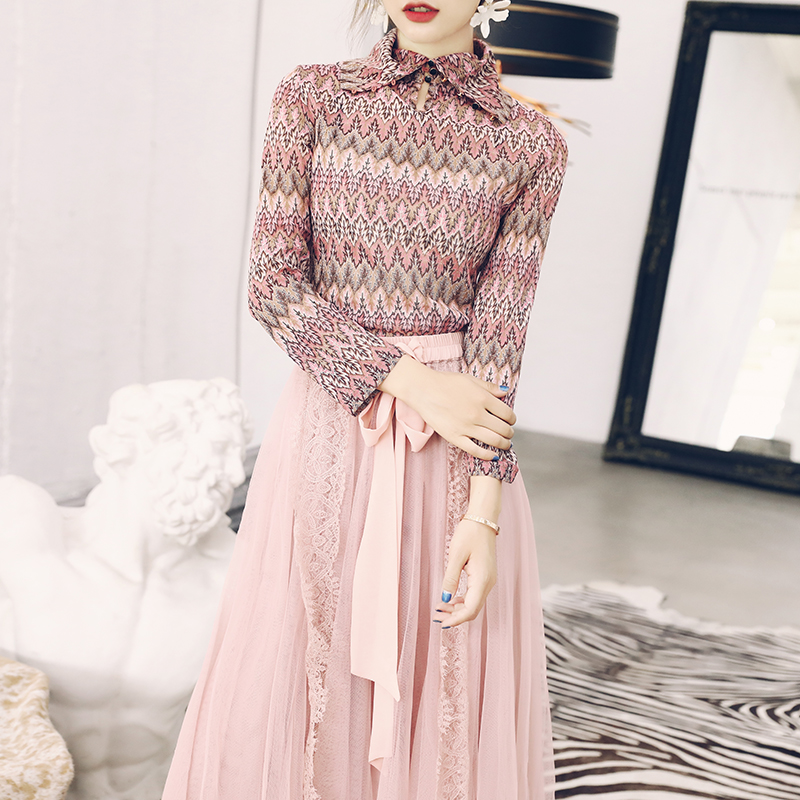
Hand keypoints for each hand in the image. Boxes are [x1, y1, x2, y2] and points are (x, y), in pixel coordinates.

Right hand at [378, 355, 515, 459]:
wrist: (423, 389)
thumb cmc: (445, 382)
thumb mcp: (470, 379)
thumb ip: (489, 387)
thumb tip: (505, 393)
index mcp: (483, 398)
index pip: (507, 413)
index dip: (512, 418)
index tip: (510, 420)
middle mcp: (477, 414)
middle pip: (503, 428)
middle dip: (509, 432)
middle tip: (509, 433)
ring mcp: (466, 427)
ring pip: (493, 440)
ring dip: (503, 444)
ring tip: (504, 443)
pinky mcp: (454, 437)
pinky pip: (475, 450)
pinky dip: (488, 455)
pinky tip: (494, 455)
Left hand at [433, 518, 497, 628]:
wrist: (483, 519)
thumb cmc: (469, 534)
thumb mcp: (455, 556)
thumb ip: (450, 578)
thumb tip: (445, 598)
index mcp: (482, 580)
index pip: (470, 609)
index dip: (456, 619)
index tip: (441, 622)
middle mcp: (489, 583)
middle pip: (473, 609)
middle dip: (455, 616)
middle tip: (436, 616)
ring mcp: (489, 579)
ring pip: (474, 603)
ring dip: (457, 608)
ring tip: (440, 608)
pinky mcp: (486, 575)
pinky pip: (475, 594)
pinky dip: (462, 600)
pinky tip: (450, 598)